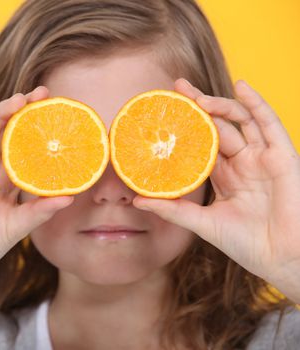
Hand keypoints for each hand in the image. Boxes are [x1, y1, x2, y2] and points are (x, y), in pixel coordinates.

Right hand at [0, 86, 72, 285]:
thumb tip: (70, 198)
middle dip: (24, 112)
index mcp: (5, 176)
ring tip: (19, 99)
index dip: (40, 130)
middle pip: (7, 131)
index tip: (61, 114)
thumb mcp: (16, 226)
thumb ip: (39, 211)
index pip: (26, 146)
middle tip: (44, 94)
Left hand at [133, 78, 299, 302]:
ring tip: (196, 96)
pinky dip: (256, 104)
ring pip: (240, 121)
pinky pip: (269, 124)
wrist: (282, 260)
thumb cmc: (246, 244)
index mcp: (224, 176)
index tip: (163, 110)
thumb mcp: (202, 223)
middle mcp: (242, 163)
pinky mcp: (282, 157)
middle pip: (217, 125)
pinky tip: (241, 87)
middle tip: (175, 88)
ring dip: (219, 104)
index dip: (185, 126)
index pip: (200, 143)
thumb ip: (173, 209)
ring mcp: (262, 158)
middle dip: (197, 105)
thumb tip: (136, 201)